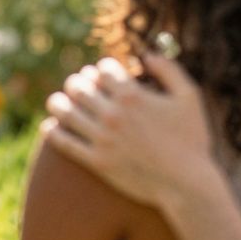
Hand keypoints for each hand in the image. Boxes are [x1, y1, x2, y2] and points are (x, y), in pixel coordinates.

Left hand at [42, 54, 215, 208]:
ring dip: (58, 102)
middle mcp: (113, 114)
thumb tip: (147, 55)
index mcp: (132, 95)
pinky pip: (64, 143)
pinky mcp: (97, 162)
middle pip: (79, 87)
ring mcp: (102, 139)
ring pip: (66, 112)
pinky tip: (49, 126)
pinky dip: (52, 132)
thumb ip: (169, 70)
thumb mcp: (189, 97)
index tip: (100, 73)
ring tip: (58, 102)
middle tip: (77, 85)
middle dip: (77, 82)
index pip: (102, 70)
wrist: (186, 184)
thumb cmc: (192, 139)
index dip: (100, 69)